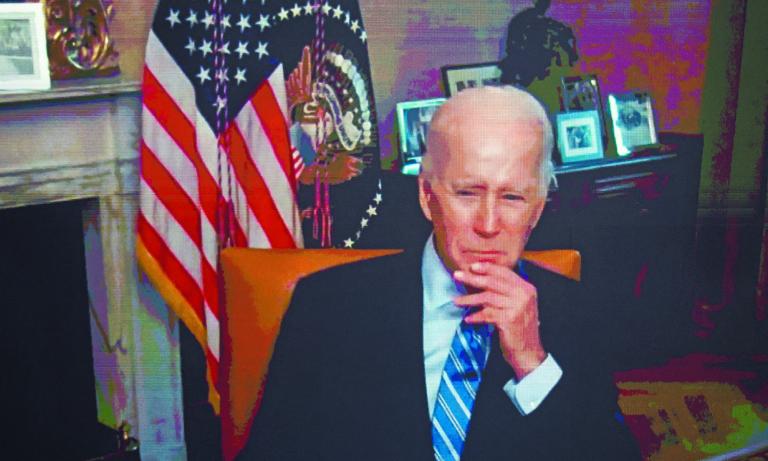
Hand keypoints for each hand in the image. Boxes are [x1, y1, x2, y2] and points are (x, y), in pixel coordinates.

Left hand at [454, 262, 546, 379]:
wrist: (529, 352)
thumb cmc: (520, 328)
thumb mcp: (518, 305)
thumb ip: (506, 292)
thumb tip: (482, 279)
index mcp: (526, 289)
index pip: (504, 272)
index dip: (487, 268)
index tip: (472, 266)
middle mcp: (523, 295)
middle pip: (493, 282)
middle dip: (472, 278)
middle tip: (457, 275)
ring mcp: (517, 307)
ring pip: (487, 297)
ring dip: (469, 299)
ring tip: (456, 300)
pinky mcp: (509, 320)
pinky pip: (486, 314)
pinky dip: (476, 316)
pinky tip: (468, 319)